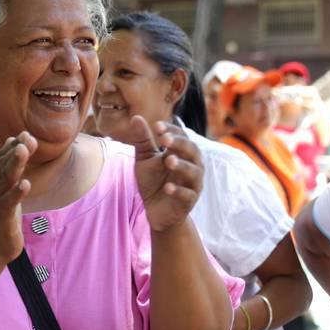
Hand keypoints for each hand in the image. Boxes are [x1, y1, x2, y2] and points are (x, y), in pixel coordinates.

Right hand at [0, 132, 34, 262]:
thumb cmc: (0, 215)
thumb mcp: (4, 188)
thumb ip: (8, 165)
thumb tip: (14, 141)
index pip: (0, 158)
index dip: (13, 146)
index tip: (26, 133)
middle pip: (3, 166)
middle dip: (16, 151)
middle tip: (28, 136)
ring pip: (5, 180)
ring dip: (14, 164)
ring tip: (23, 150)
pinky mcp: (1, 217)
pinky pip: (8, 203)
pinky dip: (16, 193)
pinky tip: (26, 183)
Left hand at [122, 116, 203, 232]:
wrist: (156, 212)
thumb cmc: (153, 182)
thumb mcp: (145, 160)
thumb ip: (143, 140)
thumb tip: (136, 117)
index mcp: (182, 153)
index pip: (182, 136)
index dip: (172, 130)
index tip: (156, 126)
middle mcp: (191, 166)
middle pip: (193, 151)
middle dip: (180, 144)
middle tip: (164, 139)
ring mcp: (192, 184)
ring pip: (194, 172)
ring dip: (182, 166)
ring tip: (168, 161)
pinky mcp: (188, 202)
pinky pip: (187, 195)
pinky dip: (178, 190)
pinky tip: (167, 188)